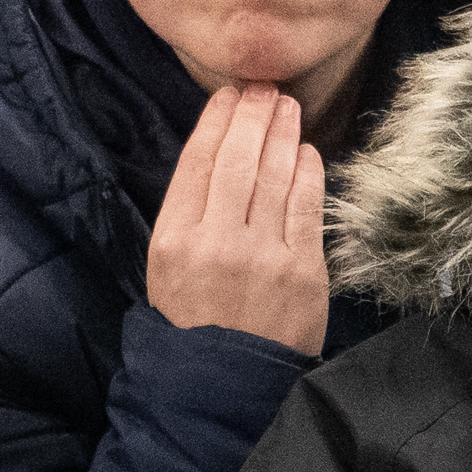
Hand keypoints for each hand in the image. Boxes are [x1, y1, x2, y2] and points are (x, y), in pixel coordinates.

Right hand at [146, 83, 329, 355]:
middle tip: (264, 87)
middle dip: (253, 116)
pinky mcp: (301, 270)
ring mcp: (262, 255)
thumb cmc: (189, 324)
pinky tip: (305, 151)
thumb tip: (218, 161)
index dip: (215, 123)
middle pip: (238, 161)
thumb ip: (188, 219)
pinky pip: (306, 207)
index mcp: (173, 242)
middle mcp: (216, 242)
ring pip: (275, 176)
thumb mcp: (165, 270)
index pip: (196, 165)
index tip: (227, 95)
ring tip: (286, 107)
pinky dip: (307, 172)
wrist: (220, 384)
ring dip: (283, 134)